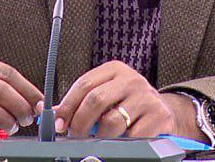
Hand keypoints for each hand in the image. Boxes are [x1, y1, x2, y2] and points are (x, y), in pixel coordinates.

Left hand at [54, 60, 202, 140]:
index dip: (67, 106)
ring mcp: (146, 97)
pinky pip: (132, 136)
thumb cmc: (128, 104)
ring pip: (112, 122)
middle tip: (73, 136)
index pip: (84, 84)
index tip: (59, 124)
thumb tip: (50, 112)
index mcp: (114, 70)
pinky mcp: (159, 115)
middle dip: (79, 123)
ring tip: (98, 141)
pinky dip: (123, 144)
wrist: (163, 111)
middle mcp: (131, 79)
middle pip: (96, 100)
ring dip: (99, 138)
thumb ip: (80, 102)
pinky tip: (122, 142)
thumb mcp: (106, 96)